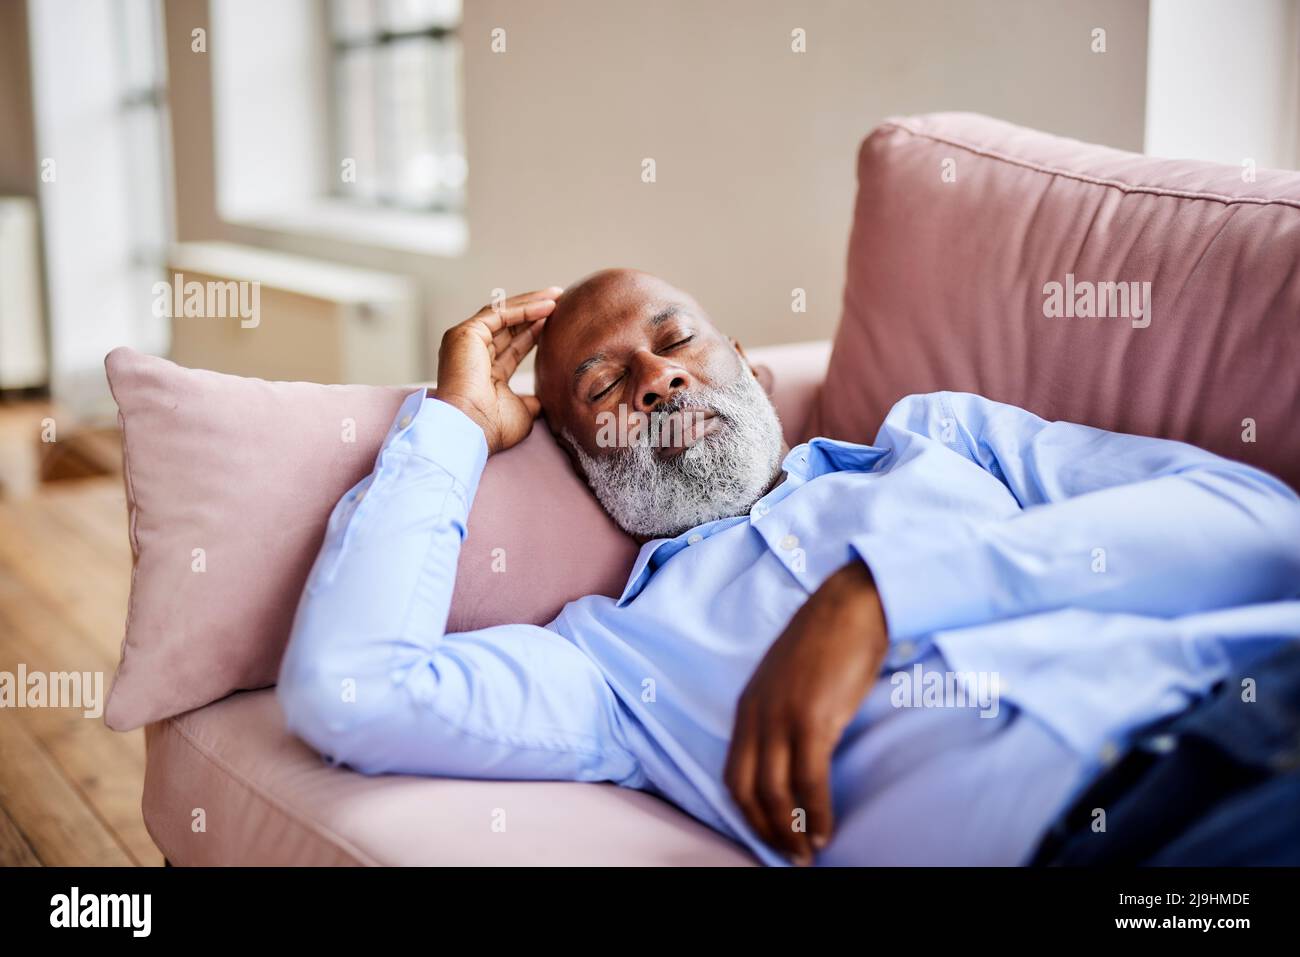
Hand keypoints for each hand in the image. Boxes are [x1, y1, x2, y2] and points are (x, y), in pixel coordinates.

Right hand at [432, 287, 562, 454]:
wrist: (471, 428)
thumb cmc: (492, 427)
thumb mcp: (521, 412)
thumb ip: (531, 402)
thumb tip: (543, 401)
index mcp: (484, 374)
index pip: (512, 347)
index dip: (534, 334)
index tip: (556, 324)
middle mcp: (473, 354)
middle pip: (508, 326)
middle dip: (534, 313)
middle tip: (560, 301)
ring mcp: (466, 342)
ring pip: (503, 314)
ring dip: (532, 304)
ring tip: (557, 296)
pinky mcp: (466, 332)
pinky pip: (499, 313)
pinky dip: (524, 308)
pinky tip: (547, 305)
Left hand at [723, 560, 888, 864]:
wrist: (851, 605)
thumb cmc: (829, 641)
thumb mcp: (790, 681)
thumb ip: (783, 713)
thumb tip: (794, 754)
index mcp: (747, 707)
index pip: (734, 774)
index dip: (749, 812)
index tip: (771, 834)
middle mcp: (756, 716)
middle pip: (746, 790)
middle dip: (766, 830)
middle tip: (790, 854)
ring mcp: (781, 718)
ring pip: (775, 794)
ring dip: (791, 831)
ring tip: (809, 853)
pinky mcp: (812, 719)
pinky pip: (809, 782)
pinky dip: (817, 814)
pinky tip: (826, 830)